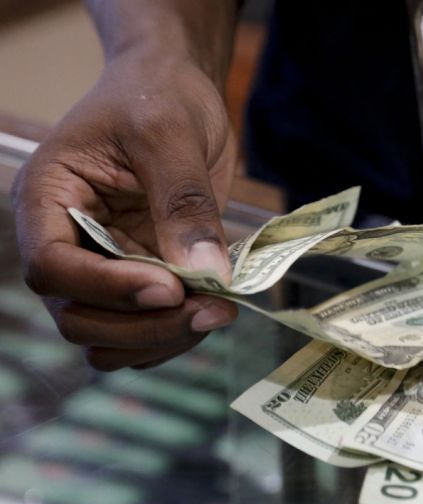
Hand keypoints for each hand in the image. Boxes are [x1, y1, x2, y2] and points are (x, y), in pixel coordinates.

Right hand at [12, 52, 237, 370]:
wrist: (177, 92)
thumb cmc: (159, 95)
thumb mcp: (170, 132)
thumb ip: (184, 202)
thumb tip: (207, 273)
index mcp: (48, 199)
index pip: (51, 265)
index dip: (107, 288)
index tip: (170, 287)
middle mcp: (66, 242)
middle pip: (78, 317)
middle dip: (145, 325)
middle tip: (214, 309)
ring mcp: (101, 267)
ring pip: (108, 338)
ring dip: (162, 338)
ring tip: (220, 309)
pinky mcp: (138, 279)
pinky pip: (142, 333)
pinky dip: (175, 335)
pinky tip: (213, 307)